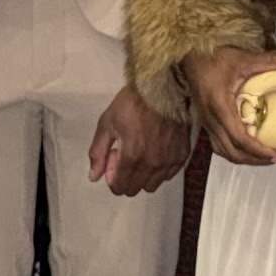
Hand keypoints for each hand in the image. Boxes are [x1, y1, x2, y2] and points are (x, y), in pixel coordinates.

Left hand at [90, 82, 189, 198]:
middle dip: (125, 177)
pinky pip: (168, 175)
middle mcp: (152, 164)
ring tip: (141, 153)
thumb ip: (98, 153)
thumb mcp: (107, 123)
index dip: (111, 177)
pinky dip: (159, 170)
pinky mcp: (182, 154)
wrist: (163, 87)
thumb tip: (93, 177)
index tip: (113, 159)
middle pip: (134, 189)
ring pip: (152, 185)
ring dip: (142, 176)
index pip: (119, 187)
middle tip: (124, 155)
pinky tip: (155, 152)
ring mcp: (169, 161)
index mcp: (132, 157)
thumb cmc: (132, 103)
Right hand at [184, 47, 275, 168]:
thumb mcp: (245, 58)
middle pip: (232, 152)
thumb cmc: (215, 56)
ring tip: (265, 157)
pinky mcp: (206, 122)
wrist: (190, 55)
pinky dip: (235, 151)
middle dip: (255, 160)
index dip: (258, 151)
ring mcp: (207, 123)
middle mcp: (211, 120)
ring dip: (245, 158)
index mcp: (220, 107)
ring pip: (224, 152)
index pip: (239, 139)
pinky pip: (219, 145)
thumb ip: (273, 59)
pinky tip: (248, 148)